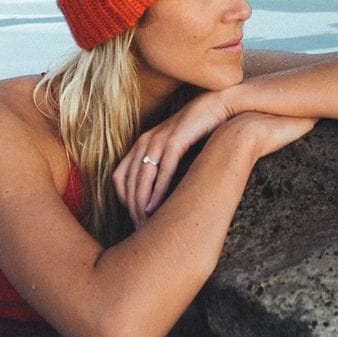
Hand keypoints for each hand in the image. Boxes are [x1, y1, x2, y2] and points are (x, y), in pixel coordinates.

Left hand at [114, 87, 233, 224]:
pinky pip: (163, 170)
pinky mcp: (175, 140)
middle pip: (129, 182)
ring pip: (142, 178)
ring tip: (145, 225)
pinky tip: (156, 208)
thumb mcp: (174, 149)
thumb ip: (163, 166)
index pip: (120, 178)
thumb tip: (159, 195)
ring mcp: (158, 139)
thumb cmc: (197, 130)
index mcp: (141, 144)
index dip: (124, 202)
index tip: (132, 220)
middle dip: (131, 209)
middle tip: (138, 230)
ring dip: (142, 205)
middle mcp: (145, 141)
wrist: (217, 106)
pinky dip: (157, 191)